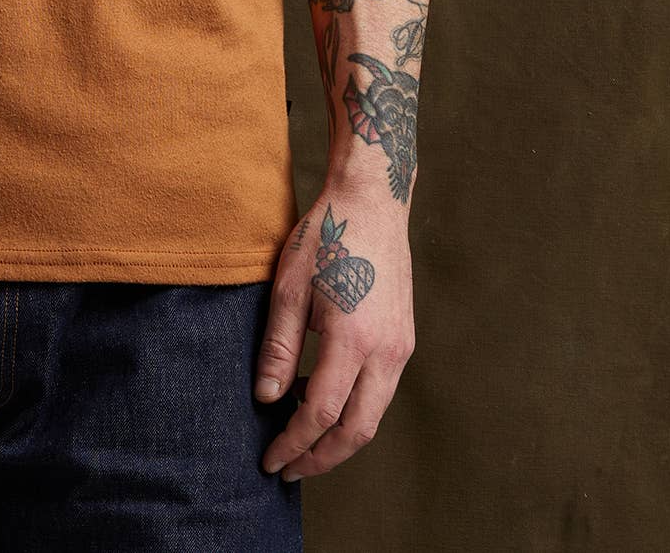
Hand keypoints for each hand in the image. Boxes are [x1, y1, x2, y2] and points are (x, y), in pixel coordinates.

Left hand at [253, 185, 414, 483]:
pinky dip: (352, 408)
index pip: (320, 414)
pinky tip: (319, 397)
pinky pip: (380, 391)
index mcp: (353, 339)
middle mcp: (385, 351)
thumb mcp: (288, 287)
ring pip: (372, 415)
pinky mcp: (404, 339)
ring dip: (338, 437)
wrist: (372, 201)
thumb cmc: (326, 236)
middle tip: (287, 468)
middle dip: (321, 458)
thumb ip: (278, 347)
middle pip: (356, 430)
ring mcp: (401, 347)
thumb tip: (265, 398)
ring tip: (299, 438)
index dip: (293, 444)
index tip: (271, 461)